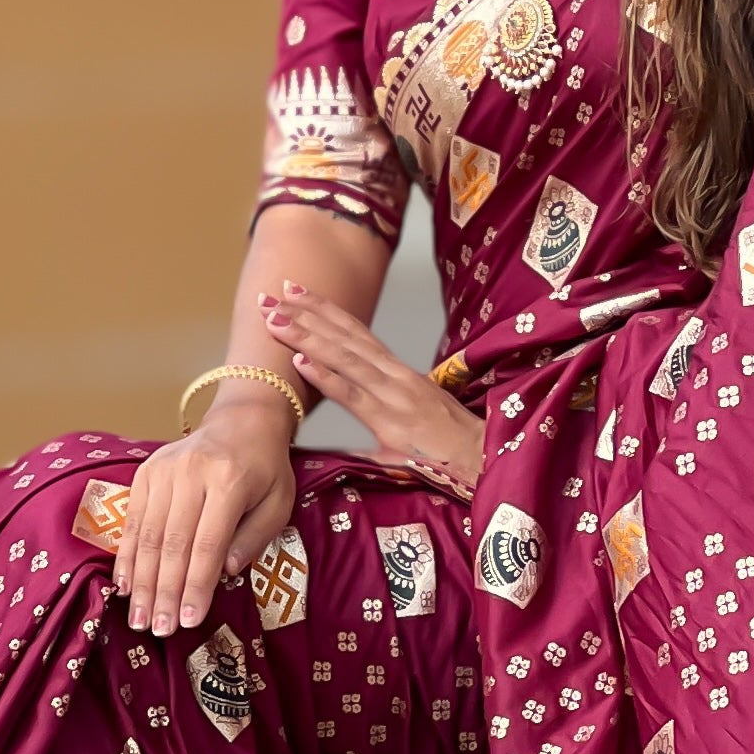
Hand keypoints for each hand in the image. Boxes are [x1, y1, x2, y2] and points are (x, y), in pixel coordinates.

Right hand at [114, 399, 296, 638]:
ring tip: (139, 618)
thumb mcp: (277, 503)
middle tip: (158, 630)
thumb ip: (253, 538)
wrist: (241, 421)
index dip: (196, 586)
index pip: (207, 545)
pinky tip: (125, 585)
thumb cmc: (265, 468)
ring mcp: (163, 471)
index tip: (188, 620)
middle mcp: (191, 474)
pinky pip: (132, 521)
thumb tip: (225, 573)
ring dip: (141, 581)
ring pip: (147, 535)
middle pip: (172, 544)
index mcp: (229, 481)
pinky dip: (127, 556)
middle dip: (164, 592)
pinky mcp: (145, 472)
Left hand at [266, 284, 485, 491]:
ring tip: (274, 320)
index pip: (355, 332)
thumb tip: (348, 424)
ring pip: (343, 357)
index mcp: (398, 373)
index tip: (294, 291)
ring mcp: (394, 395)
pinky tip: (301, 361)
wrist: (483, 461)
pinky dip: (326, 376)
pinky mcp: (392, 422)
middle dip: (305, 313)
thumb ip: (381, 412)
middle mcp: (394, 375)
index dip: (324, 310)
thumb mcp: (412, 421)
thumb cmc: (450, 447)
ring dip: (305, 336)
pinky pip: (354, 395)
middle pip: (344, 335)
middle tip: (269, 295)